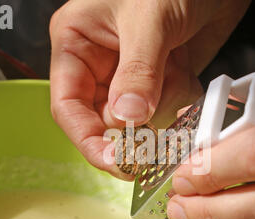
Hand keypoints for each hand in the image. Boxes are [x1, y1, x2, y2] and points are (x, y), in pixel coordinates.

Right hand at [49, 0, 249, 178]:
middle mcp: (100, 64)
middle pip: (106, 120)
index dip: (89, 140)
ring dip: (165, 102)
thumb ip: (138, 71)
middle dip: (136, 121)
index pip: (69, 107)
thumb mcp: (150, 20)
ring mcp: (132, 74)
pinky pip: (166, 109)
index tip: (116, 163)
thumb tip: (128, 118)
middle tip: (159, 110)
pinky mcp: (160, 79)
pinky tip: (186, 70)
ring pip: (140, 119)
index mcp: (77, 44)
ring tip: (176, 68)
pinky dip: (180, 97)